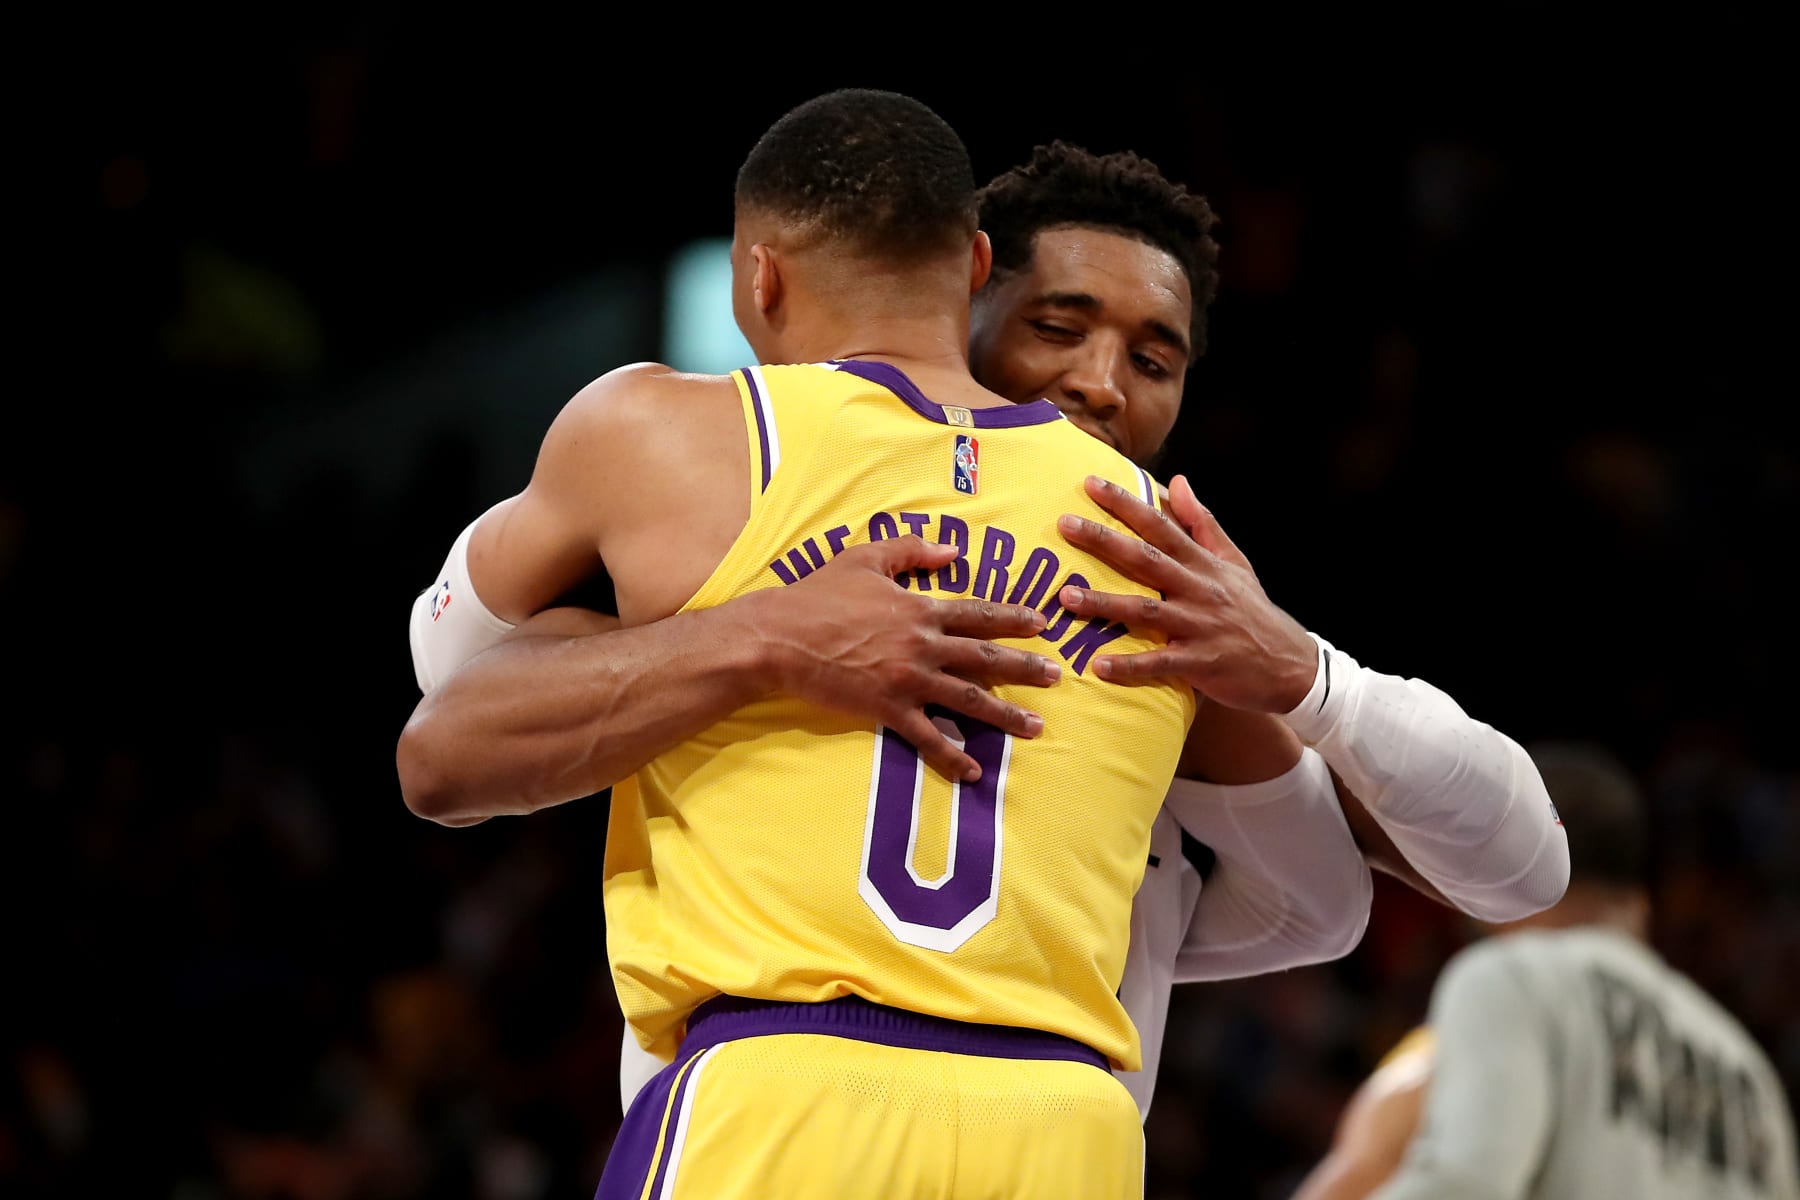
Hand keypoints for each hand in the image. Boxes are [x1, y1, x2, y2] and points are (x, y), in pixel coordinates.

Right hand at [762, 535, 1061, 781]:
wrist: (780, 638)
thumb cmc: (818, 595)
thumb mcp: (865, 558)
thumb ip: (911, 551)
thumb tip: (952, 549)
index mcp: (920, 609)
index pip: (978, 613)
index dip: (1013, 618)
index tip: (1043, 625)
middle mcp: (923, 646)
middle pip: (985, 658)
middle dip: (1025, 667)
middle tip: (1056, 677)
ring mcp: (908, 680)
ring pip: (969, 700)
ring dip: (1006, 715)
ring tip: (1036, 727)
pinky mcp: (887, 709)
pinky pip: (927, 737)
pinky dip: (951, 755)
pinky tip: (973, 771)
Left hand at [1053, 474, 1315, 712]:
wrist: (1291, 664)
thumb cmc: (1251, 610)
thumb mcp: (1233, 561)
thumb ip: (1202, 523)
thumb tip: (1177, 482)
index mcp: (1203, 563)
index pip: (1160, 525)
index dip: (1126, 503)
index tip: (1091, 483)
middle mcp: (1199, 589)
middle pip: (1146, 559)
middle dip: (1104, 540)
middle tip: (1064, 524)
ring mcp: (1199, 626)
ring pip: (1146, 611)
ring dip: (1105, 604)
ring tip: (1066, 599)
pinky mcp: (1201, 663)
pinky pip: (1160, 664)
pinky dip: (1130, 666)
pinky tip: (1098, 666)